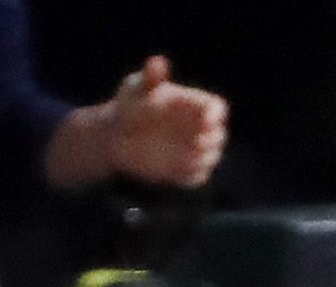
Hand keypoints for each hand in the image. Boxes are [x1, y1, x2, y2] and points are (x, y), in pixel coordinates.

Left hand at [103, 57, 227, 186]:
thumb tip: (158, 61)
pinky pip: (197, 177)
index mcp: (193, 104)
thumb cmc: (128, 105)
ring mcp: (193, 150)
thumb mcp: (136, 88)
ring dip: (202, 159)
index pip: (217, 109)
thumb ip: (150, 78)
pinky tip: (175, 171)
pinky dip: (191, 175)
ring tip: (184, 157)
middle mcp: (198, 128)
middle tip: (195, 142)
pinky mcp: (185, 170)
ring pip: (211, 158)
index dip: (216, 115)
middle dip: (212, 140)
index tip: (206, 120)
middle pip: (219, 135)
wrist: (116, 135)